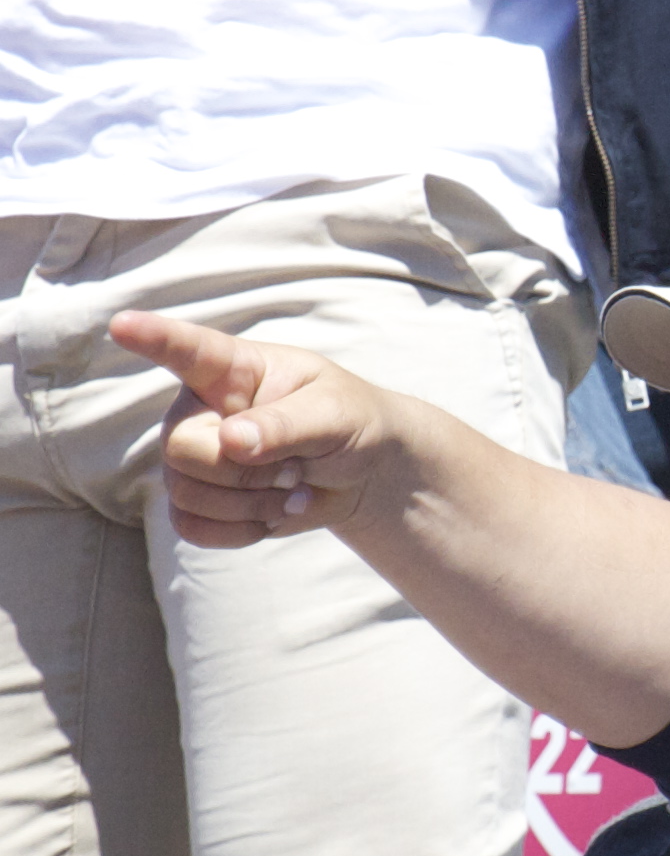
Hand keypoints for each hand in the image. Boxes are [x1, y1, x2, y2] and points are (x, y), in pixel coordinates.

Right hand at [111, 309, 415, 546]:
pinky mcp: (201, 500)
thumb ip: (287, 424)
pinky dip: (241, 530)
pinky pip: (191, 526)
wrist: (361, 472)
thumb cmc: (348, 423)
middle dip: (244, 471)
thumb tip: (232, 441)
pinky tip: (274, 514)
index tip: (122, 324)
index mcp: (232, 369)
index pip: (186, 349)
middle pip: (182, 448)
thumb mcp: (334, 414)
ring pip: (185, 492)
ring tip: (294, 489)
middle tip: (296, 467)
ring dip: (252, 503)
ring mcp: (195, 455)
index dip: (152, 337)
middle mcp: (199, 408)